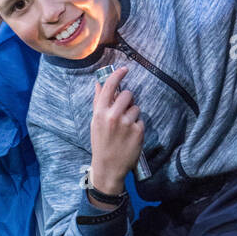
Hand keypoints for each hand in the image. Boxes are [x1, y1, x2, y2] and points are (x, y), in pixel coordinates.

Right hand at [89, 65, 143, 196]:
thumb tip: (98, 83)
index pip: (110, 87)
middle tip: (123, 111)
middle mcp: (113, 116)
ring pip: (136, 108)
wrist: (108, 167)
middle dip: (128, 100)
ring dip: (133, 114)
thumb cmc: (100, 143)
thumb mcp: (95, 122)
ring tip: (124, 128)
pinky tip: (130, 136)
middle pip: (128, 94)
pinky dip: (137, 126)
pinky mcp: (138, 131)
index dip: (118, 75)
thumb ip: (98, 102)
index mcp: (100, 113)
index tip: (125, 69)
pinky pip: (141, 120)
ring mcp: (127, 124)